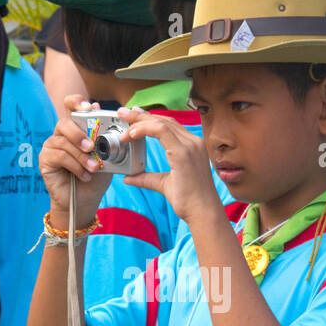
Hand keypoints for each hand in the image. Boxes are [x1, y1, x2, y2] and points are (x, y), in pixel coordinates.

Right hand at [38, 96, 111, 225]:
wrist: (86, 200)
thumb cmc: (96, 177)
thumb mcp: (106, 157)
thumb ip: (105, 139)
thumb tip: (102, 118)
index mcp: (76, 129)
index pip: (70, 106)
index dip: (76, 102)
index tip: (88, 107)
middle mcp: (61, 135)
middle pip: (64, 123)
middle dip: (79, 134)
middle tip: (92, 147)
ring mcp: (51, 146)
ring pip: (63, 142)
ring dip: (81, 156)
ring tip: (93, 169)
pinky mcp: (45, 159)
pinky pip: (59, 156)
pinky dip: (74, 165)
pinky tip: (84, 175)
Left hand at [116, 109, 220, 224]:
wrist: (202, 212)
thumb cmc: (189, 200)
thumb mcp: (163, 184)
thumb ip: (147, 178)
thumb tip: (128, 177)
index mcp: (191, 146)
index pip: (169, 125)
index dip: (149, 119)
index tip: (133, 117)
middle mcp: (193, 142)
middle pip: (164, 120)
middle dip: (141, 115)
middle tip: (124, 112)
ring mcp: (190, 146)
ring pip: (161, 123)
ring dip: (140, 120)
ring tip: (124, 121)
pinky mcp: (183, 152)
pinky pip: (161, 131)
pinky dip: (144, 129)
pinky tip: (132, 134)